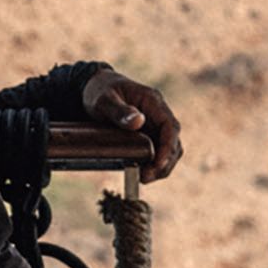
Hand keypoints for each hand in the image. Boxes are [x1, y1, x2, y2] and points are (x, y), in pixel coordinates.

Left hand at [81, 64, 184, 182]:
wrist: (93, 89)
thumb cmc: (99, 91)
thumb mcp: (104, 99)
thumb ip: (119, 110)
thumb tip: (138, 122)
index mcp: (152, 102)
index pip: (170, 126)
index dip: (168, 147)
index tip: (158, 164)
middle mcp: (158, 114)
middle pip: (173, 142)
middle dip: (164, 162)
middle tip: (146, 177)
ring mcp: (154, 125)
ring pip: (168, 150)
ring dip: (161, 167)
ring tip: (144, 178)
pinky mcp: (147, 135)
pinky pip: (157, 152)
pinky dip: (153, 165)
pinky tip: (141, 173)